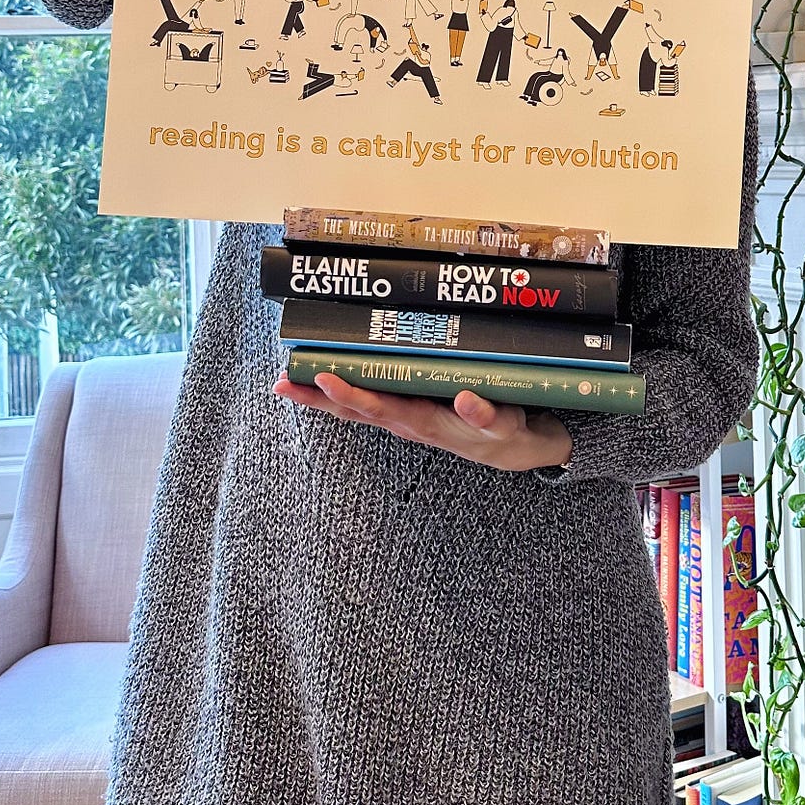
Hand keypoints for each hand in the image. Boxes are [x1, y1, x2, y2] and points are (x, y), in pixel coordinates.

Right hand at [274, 371, 574, 474]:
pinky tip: (464, 396)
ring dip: (397, 405)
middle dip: (343, 396)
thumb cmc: (464, 418)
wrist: (519, 448)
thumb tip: (356, 356)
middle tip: (311, 378)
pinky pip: (485, 417)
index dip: (318, 396)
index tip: (285, 381)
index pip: (354, 405)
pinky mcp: (494, 426)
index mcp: (402, 413)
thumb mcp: (425, 402)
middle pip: (375, 412)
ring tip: (371, 391)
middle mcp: (421, 423)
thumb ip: (391, 383)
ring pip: (421, 417)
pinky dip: (474, 408)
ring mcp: (456, 426)